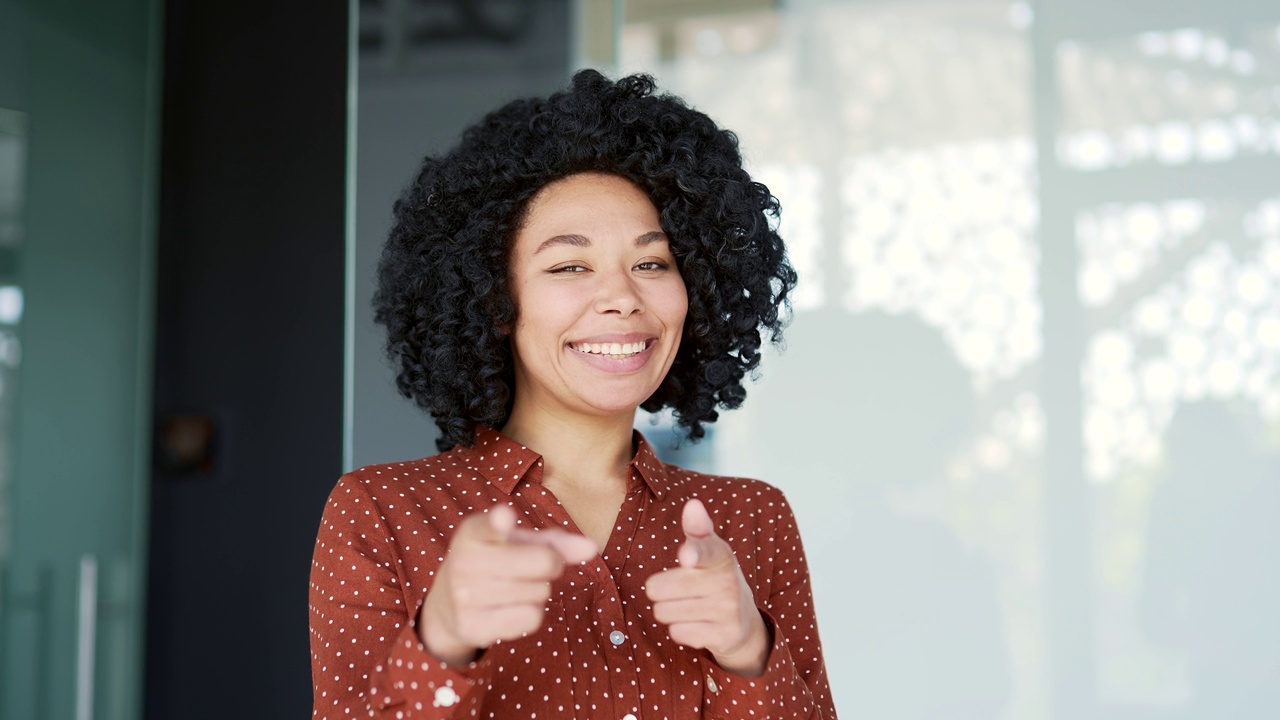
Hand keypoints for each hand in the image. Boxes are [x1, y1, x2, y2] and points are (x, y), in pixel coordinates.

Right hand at [419, 504, 596, 665]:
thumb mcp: (517, 544)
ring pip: (540, 593)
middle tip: (530, 567)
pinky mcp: (473, 627)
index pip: (488, 526)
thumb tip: (591, 548)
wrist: (448, 605)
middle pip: (543, 562)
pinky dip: (531, 614)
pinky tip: (509, 609)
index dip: (499, 522)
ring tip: (513, 588)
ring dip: (538, 592)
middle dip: (550, 565)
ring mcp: (464, 597)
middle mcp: (463, 562)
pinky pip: (532, 619)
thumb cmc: (494, 563)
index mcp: (472, 532)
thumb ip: (554, 542)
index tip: (505, 518)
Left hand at [645, 499, 769, 675]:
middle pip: (660, 587)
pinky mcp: (724, 635)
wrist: (743, 620)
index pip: (705, 551)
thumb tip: (693, 504)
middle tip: (676, 590)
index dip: (693, 554)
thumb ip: (697, 528)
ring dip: (668, 611)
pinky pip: (678, 633)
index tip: (686, 557)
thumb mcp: (709, 550)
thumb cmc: (714, 577)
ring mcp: (728, 610)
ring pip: (664, 611)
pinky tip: (696, 625)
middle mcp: (728, 581)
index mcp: (721, 555)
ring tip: (687, 607)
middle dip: (659, 591)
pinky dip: (680, 630)